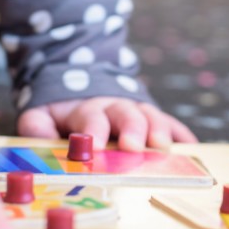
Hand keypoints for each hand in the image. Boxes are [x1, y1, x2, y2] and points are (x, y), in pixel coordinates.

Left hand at [17, 97, 197, 150]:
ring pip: (150, 116)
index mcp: (85, 109)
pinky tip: (190, 147)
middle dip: (131, 129)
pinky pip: (170, 123)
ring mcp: (135, 111)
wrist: (79, 82)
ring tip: (163, 146)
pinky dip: (180, 134)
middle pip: (125, 114)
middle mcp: (113, 107)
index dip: (93, 131)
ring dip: (158, 130)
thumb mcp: (41, 115)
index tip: (95, 145)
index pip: (90, 118)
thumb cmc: (60, 112)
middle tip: (134, 146)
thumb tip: (38, 143)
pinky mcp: (152, 118)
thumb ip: (38, 128)